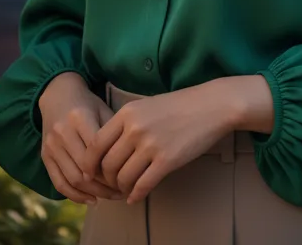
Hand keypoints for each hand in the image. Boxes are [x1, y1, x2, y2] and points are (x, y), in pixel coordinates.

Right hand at [37, 72, 127, 203]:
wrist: (57, 95)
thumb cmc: (86, 103)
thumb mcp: (103, 109)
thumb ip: (113, 132)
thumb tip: (128, 160)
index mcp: (80, 117)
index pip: (98, 151)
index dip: (113, 167)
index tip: (128, 175)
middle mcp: (63, 132)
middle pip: (85, 169)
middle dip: (105, 185)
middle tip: (122, 191)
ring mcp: (51, 146)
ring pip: (72, 179)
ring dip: (93, 193)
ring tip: (110, 197)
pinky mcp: (44, 156)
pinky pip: (59, 182)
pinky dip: (75, 196)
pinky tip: (91, 200)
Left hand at [80, 82, 233, 205]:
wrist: (210, 105)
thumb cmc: (179, 105)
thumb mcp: (146, 106)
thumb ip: (126, 124)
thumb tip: (107, 150)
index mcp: (127, 113)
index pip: (95, 144)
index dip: (90, 163)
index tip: (92, 172)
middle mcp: (135, 128)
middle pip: (107, 165)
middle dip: (107, 180)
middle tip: (113, 183)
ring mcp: (151, 145)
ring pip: (123, 178)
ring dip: (122, 188)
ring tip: (126, 189)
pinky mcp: (167, 160)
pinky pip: (143, 185)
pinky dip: (136, 195)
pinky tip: (136, 196)